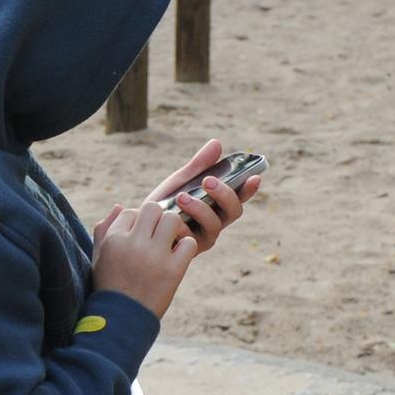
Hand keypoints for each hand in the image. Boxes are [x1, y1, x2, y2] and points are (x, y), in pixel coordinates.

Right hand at [89, 203, 196, 318]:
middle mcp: (134, 243)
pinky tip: (178, 256)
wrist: (121, 320)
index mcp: (114, 239)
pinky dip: (187, 246)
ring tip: (169, 242)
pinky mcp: (173, 270)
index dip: (137, 222)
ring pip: (173, 219)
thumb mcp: (98, 258)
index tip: (140, 236)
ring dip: (174, 229)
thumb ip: (104, 230)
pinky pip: (189, 243)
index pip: (131, 211)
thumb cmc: (109, 287)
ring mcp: (154, 256)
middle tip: (158, 233)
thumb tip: (120, 206)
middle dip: (157, 218)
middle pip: (153, 208)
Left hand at [146, 138, 259, 254]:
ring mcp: (204, 238)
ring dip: (200, 208)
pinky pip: (191, 239)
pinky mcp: (189, 250)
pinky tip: (169, 217)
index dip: (250, 189)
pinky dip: (181, 225)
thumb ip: (199, 165)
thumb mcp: (181, 181)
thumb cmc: (165, 203)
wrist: (140, 226)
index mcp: (219, 205)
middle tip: (208, 180)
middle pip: (233, 211)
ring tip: (180, 197)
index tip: (254, 176)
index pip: (240, 197)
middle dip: (224, 194)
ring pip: (214, 225)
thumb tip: (217, 143)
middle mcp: (217, 222)